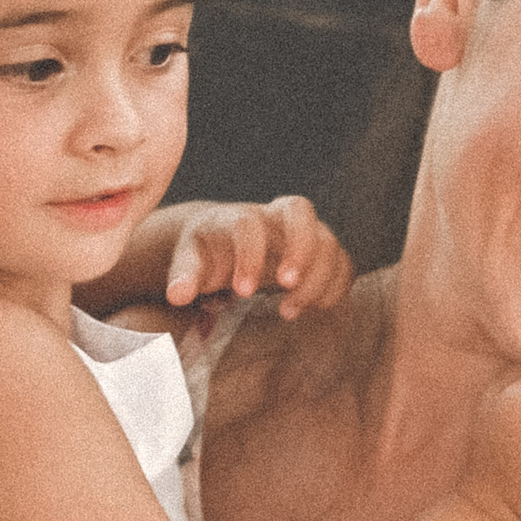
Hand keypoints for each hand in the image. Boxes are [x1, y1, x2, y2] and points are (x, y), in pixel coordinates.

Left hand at [162, 194, 353, 316]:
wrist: (226, 242)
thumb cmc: (209, 254)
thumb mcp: (191, 261)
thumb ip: (184, 276)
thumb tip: (178, 295)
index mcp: (239, 217)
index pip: (249, 224)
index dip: (249, 256)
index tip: (243, 291)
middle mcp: (275, 218)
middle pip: (300, 209)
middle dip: (299, 246)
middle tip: (286, 283)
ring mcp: (303, 232)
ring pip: (327, 238)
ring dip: (318, 275)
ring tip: (289, 311)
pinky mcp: (321, 252)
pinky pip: (343, 262)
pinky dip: (335, 286)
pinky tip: (314, 309)